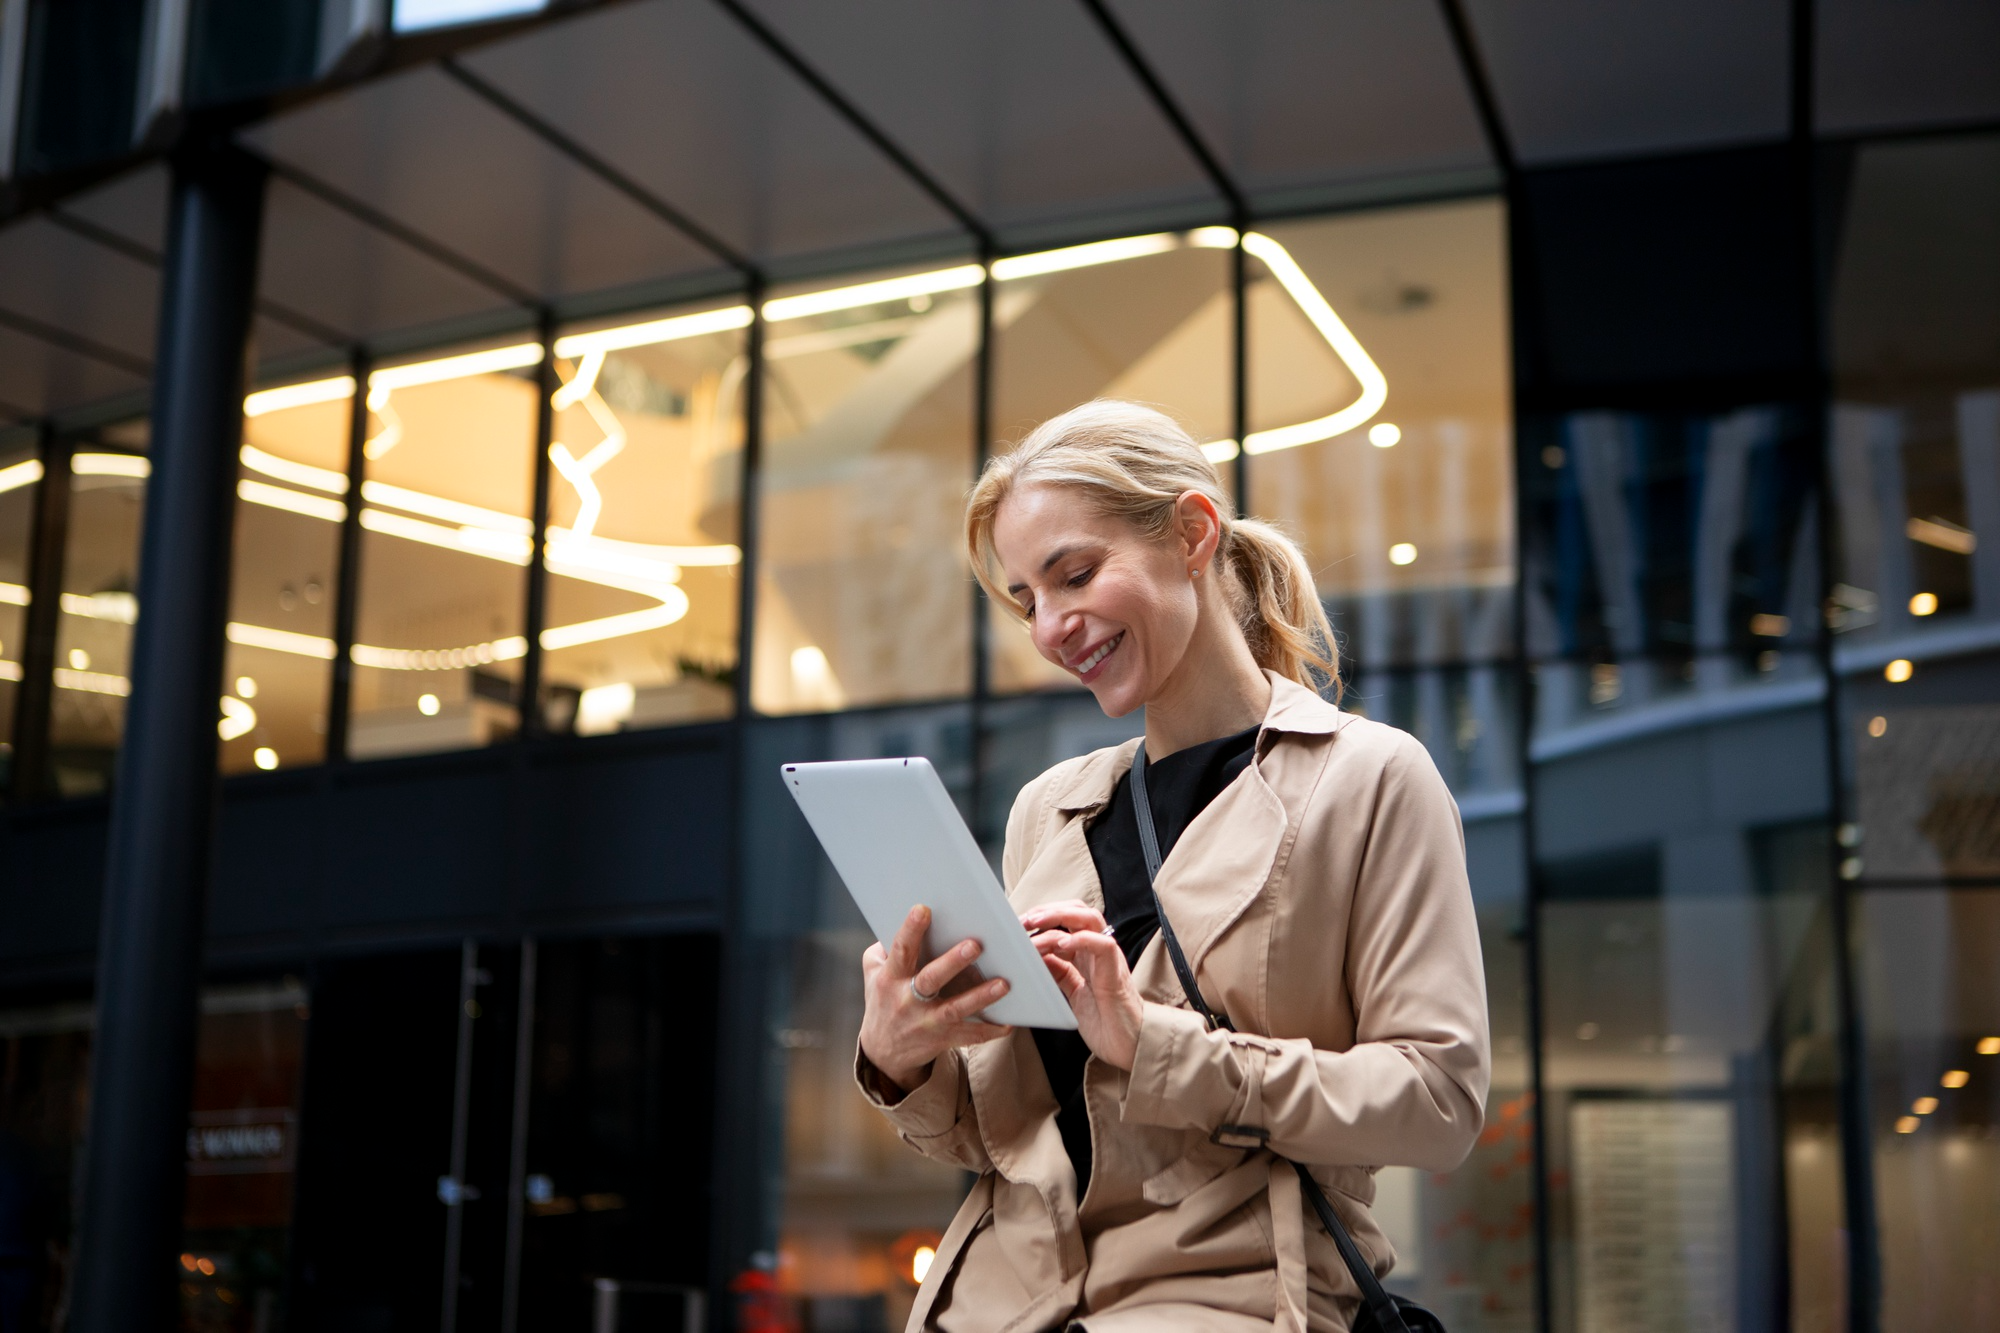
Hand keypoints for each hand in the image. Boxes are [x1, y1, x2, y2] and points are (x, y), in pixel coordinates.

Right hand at [860, 904, 1012, 1093]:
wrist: (883, 1051)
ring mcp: (926, 1021)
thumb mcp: (874, 974)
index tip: (923, 910)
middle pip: (931, 979)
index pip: (900, 950)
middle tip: (975, 945)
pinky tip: (1008, 1023)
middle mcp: (907, 1000)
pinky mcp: (942, 1038)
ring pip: (955, 1009)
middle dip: (953, 962)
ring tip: (1003, 983)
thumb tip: (904, 919)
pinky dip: (989, 1030)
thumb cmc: (883, 1000)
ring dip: (980, 996)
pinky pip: (969, 1035)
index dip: (910, 930)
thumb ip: (885, 949)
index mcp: (891, 978)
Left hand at [1022, 900, 1143, 1070]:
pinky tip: (1061, 944)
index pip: (1067, 921)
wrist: (1128, 1045)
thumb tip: (1036, 957)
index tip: (1019, 924)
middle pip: (1077, 912)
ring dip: (1060, 916)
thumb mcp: (1072, 992)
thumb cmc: (1105, 1022)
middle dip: (1048, 911)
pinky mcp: (1115, 971)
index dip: (1043, 918)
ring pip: (1089, 919)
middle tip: (1023, 920)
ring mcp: (1108, 958)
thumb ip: (1059, 972)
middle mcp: (1098, 951)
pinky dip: (1080, 939)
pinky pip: (1102, 944)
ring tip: (1036, 924)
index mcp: (1088, 955)